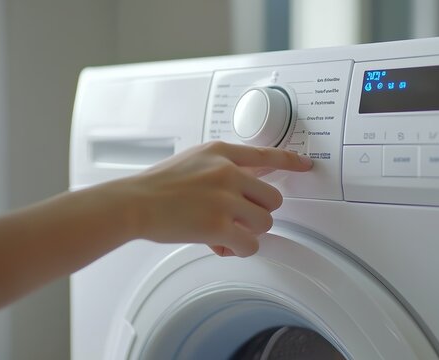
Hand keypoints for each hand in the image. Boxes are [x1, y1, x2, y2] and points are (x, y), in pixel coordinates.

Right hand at [113, 141, 311, 256]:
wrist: (133, 202)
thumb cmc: (158, 185)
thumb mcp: (194, 159)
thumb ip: (223, 166)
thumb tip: (249, 178)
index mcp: (221, 152)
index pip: (266, 154)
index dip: (291, 161)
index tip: (306, 165)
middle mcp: (227, 172)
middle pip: (273, 198)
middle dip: (259, 212)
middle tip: (240, 218)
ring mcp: (224, 198)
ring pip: (265, 222)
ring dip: (249, 232)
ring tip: (227, 232)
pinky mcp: (218, 225)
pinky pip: (250, 244)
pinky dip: (241, 250)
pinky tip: (224, 247)